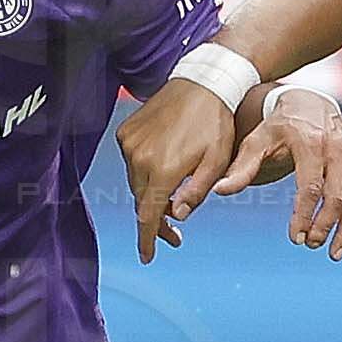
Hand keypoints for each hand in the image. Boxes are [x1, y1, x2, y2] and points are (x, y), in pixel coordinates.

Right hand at [116, 76, 235, 260]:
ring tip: (174, 190)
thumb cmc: (215, 124)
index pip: (149, 216)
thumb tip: (175, 215)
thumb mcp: (215, 162)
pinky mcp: (126, 132)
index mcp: (163, 170)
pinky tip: (164, 162)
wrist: (201, 84)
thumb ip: (194, 193)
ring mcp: (130, 144)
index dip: (147, 239)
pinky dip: (145, 169)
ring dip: (152, 192)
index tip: (147, 257)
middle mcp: (139, 159)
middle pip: (142, 201)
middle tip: (175, 230)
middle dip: (157, 217)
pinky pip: (132, 161)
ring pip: (137, 182)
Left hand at [212, 87, 341, 257]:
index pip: (310, 187)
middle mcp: (338, 144)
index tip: (296, 239)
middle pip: (338, 196)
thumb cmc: (278, 127)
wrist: (308, 102)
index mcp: (309, 141)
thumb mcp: (256, 142)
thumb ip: (241, 168)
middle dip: (326, 226)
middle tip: (312, 245)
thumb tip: (218, 191)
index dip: (304, 217)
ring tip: (334, 252)